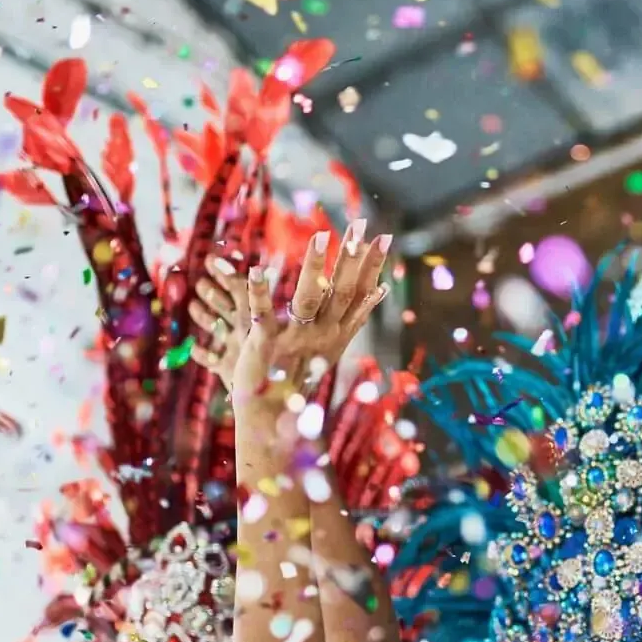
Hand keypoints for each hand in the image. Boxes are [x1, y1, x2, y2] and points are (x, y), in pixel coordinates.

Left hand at [190, 220, 391, 402]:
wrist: (271, 416)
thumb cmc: (301, 376)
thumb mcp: (333, 344)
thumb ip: (354, 317)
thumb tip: (380, 290)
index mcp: (338, 332)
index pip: (361, 292)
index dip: (372, 264)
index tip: (383, 236)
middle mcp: (323, 334)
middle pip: (342, 290)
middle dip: (352, 256)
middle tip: (362, 225)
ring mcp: (296, 338)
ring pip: (309, 297)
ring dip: (315, 266)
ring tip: (321, 237)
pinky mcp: (265, 343)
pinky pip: (263, 313)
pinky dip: (260, 291)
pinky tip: (258, 269)